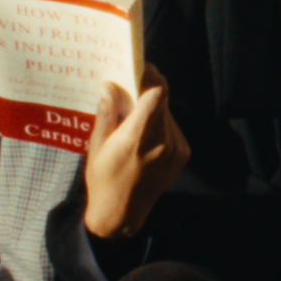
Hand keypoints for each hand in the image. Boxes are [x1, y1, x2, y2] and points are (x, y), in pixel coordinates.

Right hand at [83, 64, 189, 238]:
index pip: (156, 94)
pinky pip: (173, 127)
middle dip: (149, 87)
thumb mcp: (97, 146)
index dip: (149, 75)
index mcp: (137, 138)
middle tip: (132, 82)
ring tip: (134, 112)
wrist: (124, 214)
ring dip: (154, 106)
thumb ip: (106, 114)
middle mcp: (162, 141)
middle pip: (163, 99)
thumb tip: (109, 85)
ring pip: (168, 112)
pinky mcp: (184, 153)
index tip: (138, 67)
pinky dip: (160, 122)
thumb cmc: (104, 178)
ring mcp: (176, 148)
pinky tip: (145, 133)